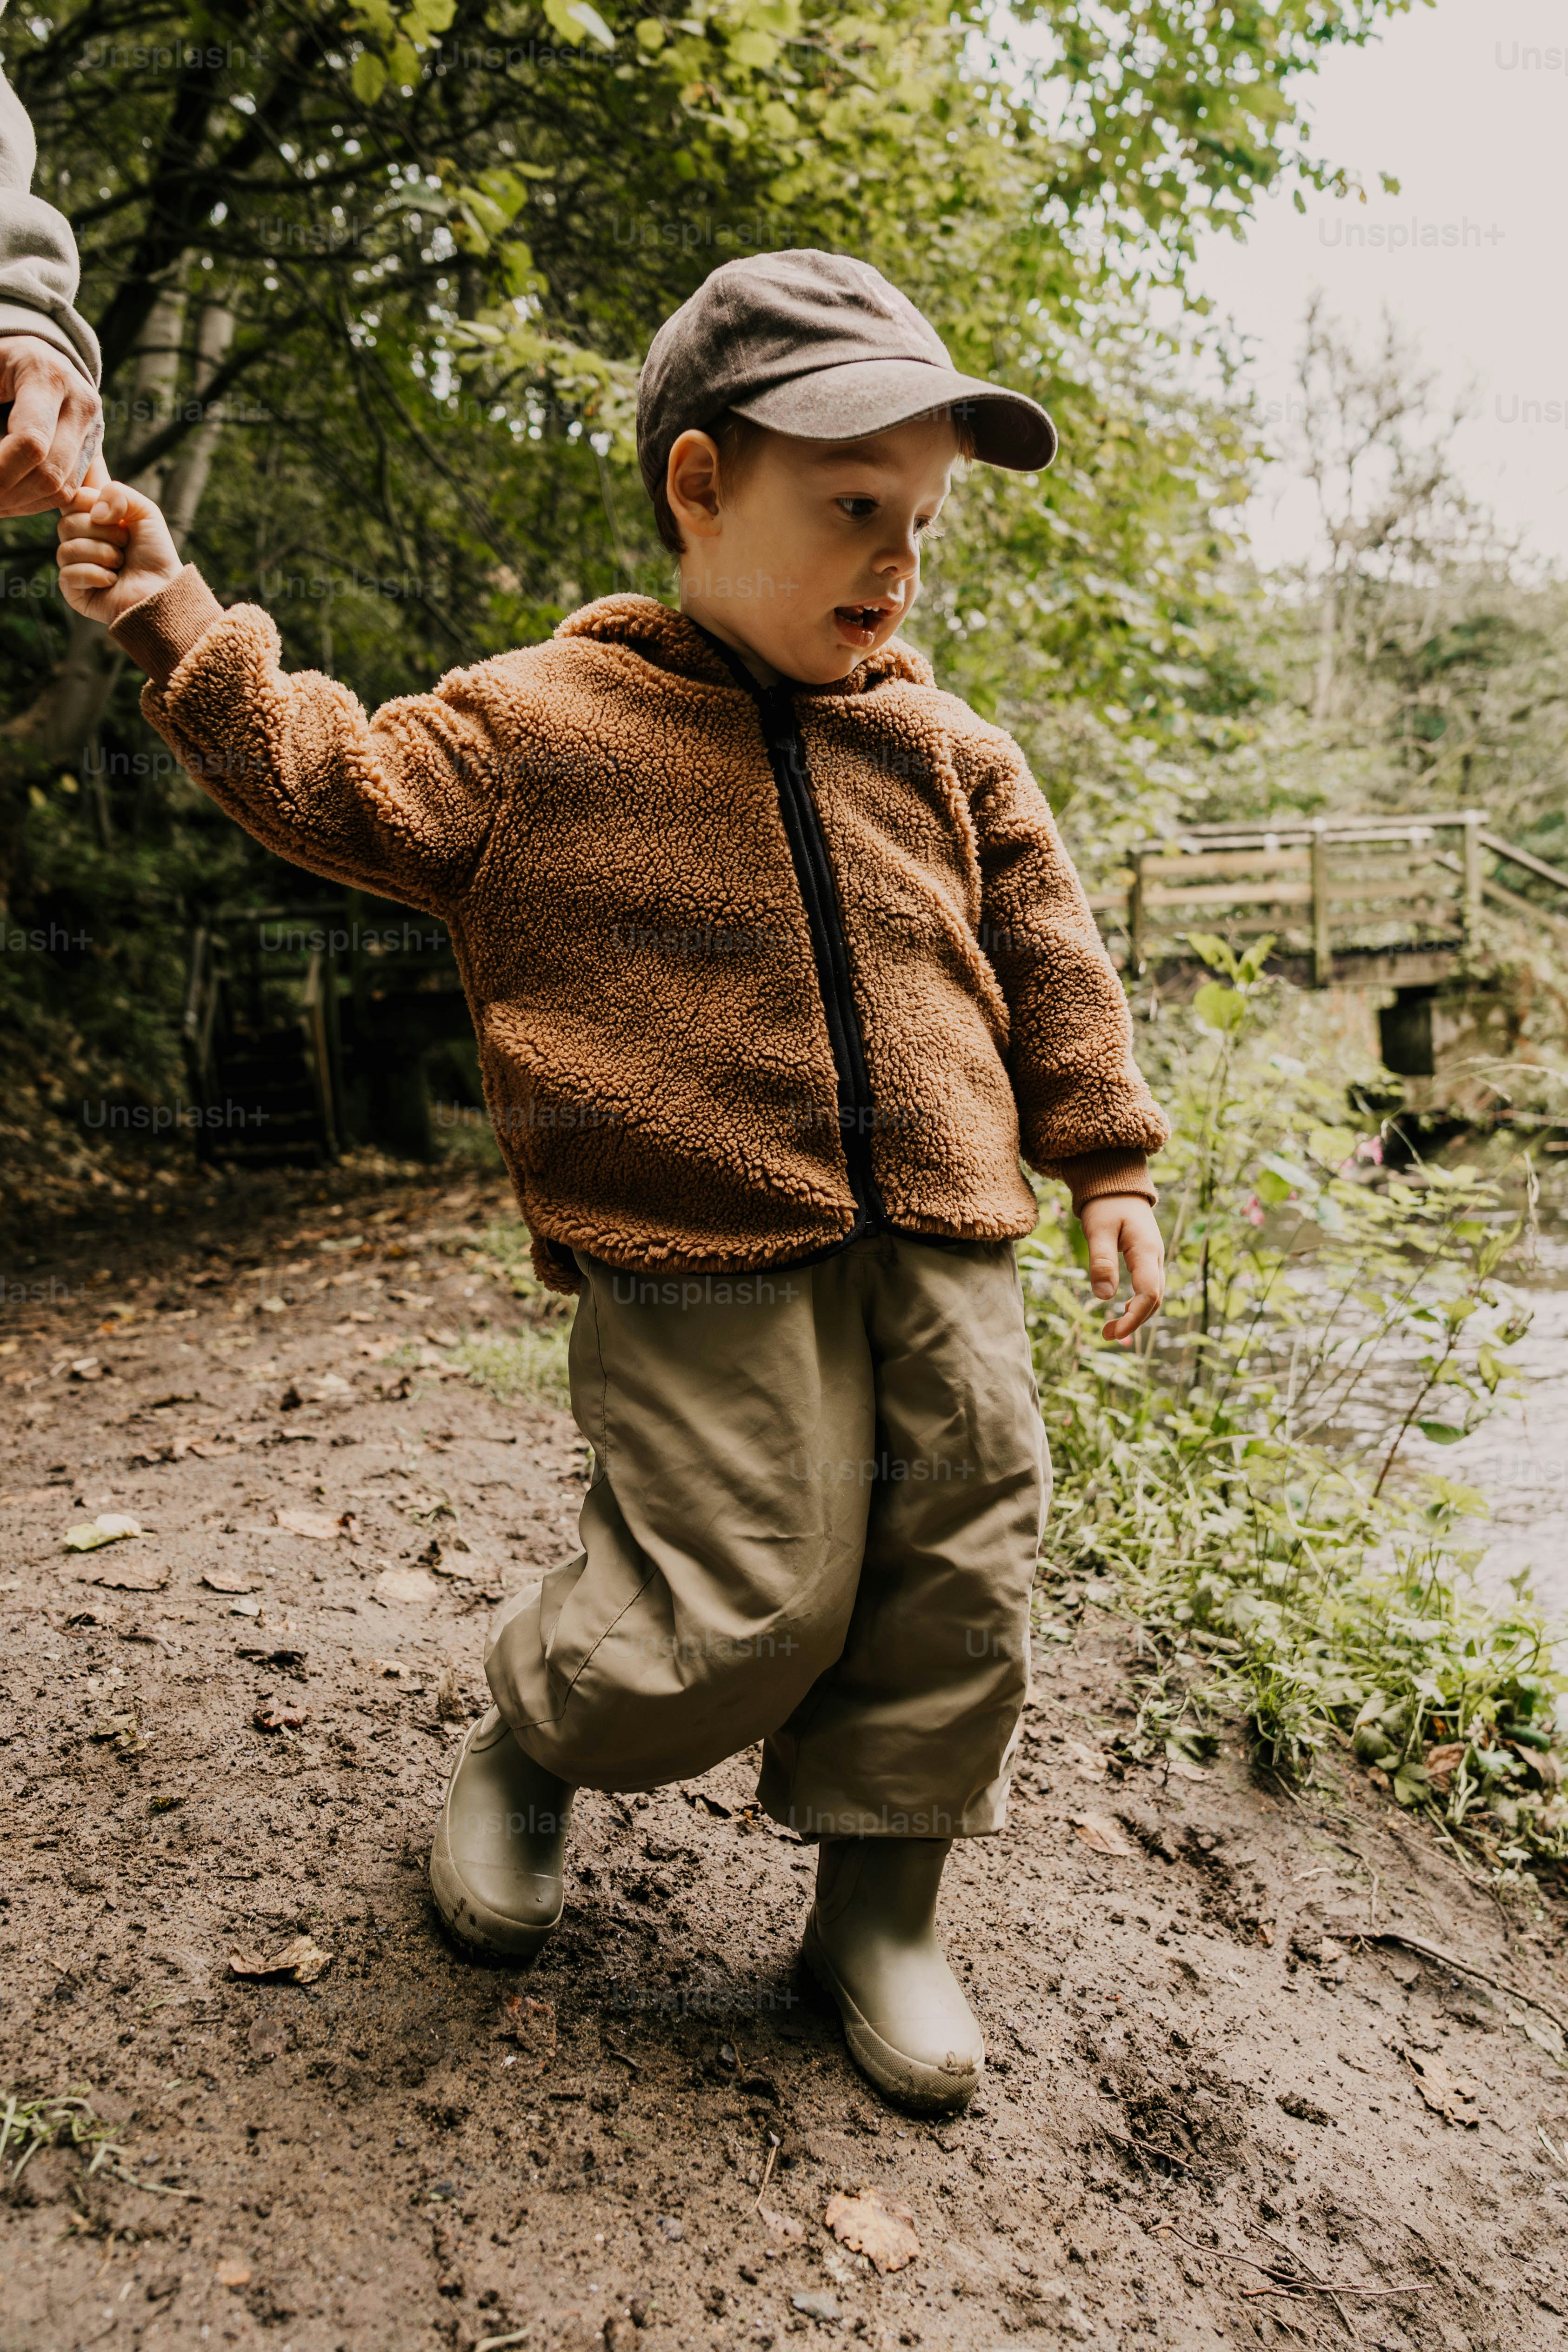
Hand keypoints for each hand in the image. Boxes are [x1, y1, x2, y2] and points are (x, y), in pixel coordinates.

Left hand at [0, 336, 102, 513]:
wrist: (35, 357)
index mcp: (48, 376)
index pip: (31, 442)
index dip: (1, 471)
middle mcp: (81, 402)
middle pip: (51, 472)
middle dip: (9, 495)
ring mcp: (93, 428)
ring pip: (63, 489)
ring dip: (22, 505)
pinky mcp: (96, 449)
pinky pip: (72, 491)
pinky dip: (38, 503)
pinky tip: (11, 501)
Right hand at [56, 478, 181, 624]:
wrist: (164, 590)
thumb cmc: (155, 553)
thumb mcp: (145, 512)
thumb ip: (118, 493)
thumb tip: (94, 513)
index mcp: (90, 516)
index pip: (70, 497)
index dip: (89, 500)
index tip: (114, 513)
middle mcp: (78, 538)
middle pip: (67, 522)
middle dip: (103, 532)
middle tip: (124, 543)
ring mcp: (73, 564)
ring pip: (68, 548)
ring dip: (103, 554)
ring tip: (120, 563)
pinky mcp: (72, 589)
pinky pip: (68, 574)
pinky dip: (96, 575)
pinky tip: (112, 581)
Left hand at [1079, 1194, 1164, 1344]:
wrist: (1118, 1184)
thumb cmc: (1106, 1204)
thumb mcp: (1098, 1229)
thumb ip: (1101, 1261)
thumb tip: (1104, 1297)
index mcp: (1146, 1250)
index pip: (1148, 1294)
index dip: (1133, 1318)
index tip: (1111, 1332)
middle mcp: (1156, 1257)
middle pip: (1154, 1299)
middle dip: (1134, 1321)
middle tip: (1106, 1334)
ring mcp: (1154, 1258)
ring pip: (1154, 1294)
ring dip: (1137, 1314)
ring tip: (1111, 1328)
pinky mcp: (1147, 1258)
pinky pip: (1149, 1286)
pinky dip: (1138, 1303)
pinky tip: (1121, 1309)